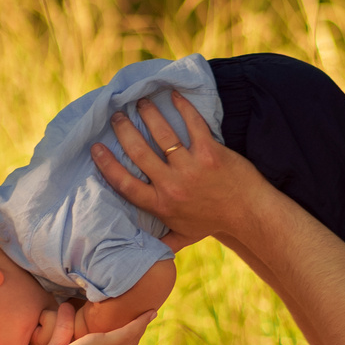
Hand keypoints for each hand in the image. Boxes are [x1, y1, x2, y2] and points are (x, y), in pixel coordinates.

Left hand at [0, 298, 153, 344]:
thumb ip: (63, 327)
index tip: (130, 328)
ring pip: (129, 339)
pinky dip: (138, 323)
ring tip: (150, 312)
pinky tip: (147, 313)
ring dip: (141, 325)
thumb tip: (66, 306)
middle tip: (147, 316)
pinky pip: (126, 333)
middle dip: (137, 331)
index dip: (122, 340)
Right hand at [88, 91, 269, 241]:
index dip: (107, 165)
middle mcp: (172, 186)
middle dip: (124, 130)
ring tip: (140, 101)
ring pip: (162, 134)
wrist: (248, 214)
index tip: (96, 148)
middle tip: (117, 115)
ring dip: (148, 114)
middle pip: (139, 152)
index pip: (125, 184)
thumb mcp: (183, 235)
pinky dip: (182, 107)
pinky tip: (173, 95)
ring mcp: (191, 168)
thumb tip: (142, 248)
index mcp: (161, 205)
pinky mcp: (210, 153)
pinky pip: (193, 124)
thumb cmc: (214, 222)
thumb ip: (162, 240)